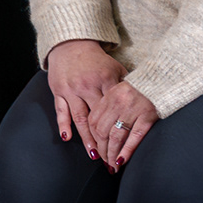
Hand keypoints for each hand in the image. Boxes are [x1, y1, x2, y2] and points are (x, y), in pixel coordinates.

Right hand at [44, 38, 154, 166]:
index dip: (120, 129)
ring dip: (87, 139)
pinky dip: (63, 124)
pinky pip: (61, 111)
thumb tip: (144, 100)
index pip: (114, 111)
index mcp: (105, 81)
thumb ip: (126, 86)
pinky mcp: (59, 91)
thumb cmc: (96, 60)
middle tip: (111, 159)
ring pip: (80, 119)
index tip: (125, 146)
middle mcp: (87, 87)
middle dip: (105, 141)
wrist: (71, 44)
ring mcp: (72, 90)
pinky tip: (67, 138)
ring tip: (94, 155)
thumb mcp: (115, 69)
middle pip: (98, 119)